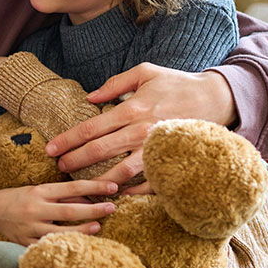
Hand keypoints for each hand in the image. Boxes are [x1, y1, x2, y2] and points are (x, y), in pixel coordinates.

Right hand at [0, 179, 118, 245]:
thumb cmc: (15, 197)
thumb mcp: (36, 190)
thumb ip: (59, 194)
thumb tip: (86, 198)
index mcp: (40, 191)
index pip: (72, 187)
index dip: (94, 187)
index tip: (112, 187)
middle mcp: (36, 208)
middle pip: (71, 209)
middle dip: (94, 209)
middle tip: (112, 207)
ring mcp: (32, 226)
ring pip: (62, 230)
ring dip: (82, 229)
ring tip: (98, 226)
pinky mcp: (26, 241)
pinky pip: (48, 246)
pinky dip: (63, 245)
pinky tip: (76, 245)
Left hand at [44, 64, 235, 190]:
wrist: (216, 98)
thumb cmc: (177, 83)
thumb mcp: (145, 72)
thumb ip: (115, 84)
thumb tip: (90, 97)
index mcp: (132, 109)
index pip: (91, 128)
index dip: (68, 139)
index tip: (51, 149)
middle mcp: (141, 131)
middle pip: (99, 151)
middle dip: (74, 160)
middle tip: (57, 168)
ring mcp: (157, 149)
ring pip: (121, 172)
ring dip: (98, 181)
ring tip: (81, 188)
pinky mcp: (171, 161)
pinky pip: (149, 183)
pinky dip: (132, 192)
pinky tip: (116, 194)